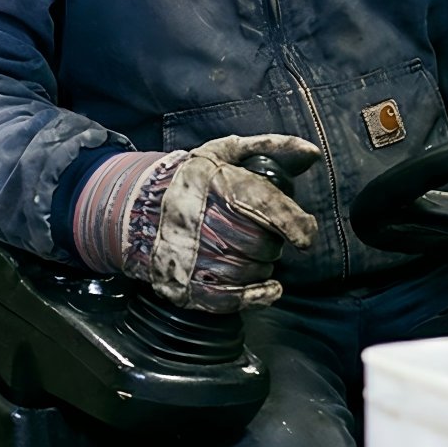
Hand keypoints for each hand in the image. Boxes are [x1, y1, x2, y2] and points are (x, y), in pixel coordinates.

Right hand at [71, 134, 320, 311]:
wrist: (135, 209)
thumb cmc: (189, 181)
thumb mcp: (224, 153)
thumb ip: (270, 148)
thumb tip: (312, 153)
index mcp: (220, 186)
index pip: (271, 210)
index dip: (296, 225)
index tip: (304, 236)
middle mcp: (208, 222)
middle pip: (265, 245)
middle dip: (270, 242)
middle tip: (258, 233)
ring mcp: (196, 257)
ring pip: (254, 271)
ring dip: (261, 265)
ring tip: (245, 250)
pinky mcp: (189, 284)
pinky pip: (236, 298)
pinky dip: (258, 296)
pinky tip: (269, 289)